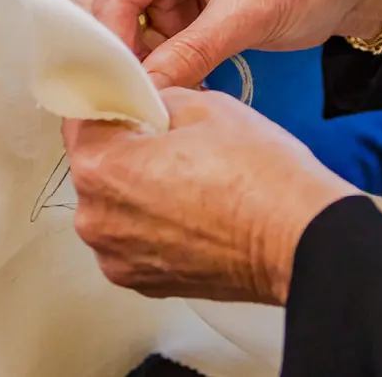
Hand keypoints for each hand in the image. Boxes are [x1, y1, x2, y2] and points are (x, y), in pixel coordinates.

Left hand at [63, 88, 357, 305]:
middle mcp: (96, 219)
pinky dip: (152, 223)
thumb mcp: (200, 103)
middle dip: (122, 147)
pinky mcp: (144, 282)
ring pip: (114, 204)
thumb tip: (142, 101)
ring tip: (185, 176)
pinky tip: (190, 209)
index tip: (127, 100)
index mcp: (100, 168)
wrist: (301, 238)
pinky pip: (133, 238)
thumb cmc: (258, 173)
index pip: (80, 120)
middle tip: (166, 136)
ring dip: (136, 188)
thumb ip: (153, 98)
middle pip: (94, 166)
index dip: (107, 102)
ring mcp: (117, 257)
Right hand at [78, 0, 381, 88]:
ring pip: (129, 29)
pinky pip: (155, 39)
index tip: (116, 89)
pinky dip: (163, 65)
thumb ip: (192, 52)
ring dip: (142, 64)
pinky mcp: (183, 3)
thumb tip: (147, 91)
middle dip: (122, 54)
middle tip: (129, 101)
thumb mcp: (250, 14)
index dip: (112, 42)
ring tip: (157, 100)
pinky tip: (176, 89)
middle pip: (112, 8)